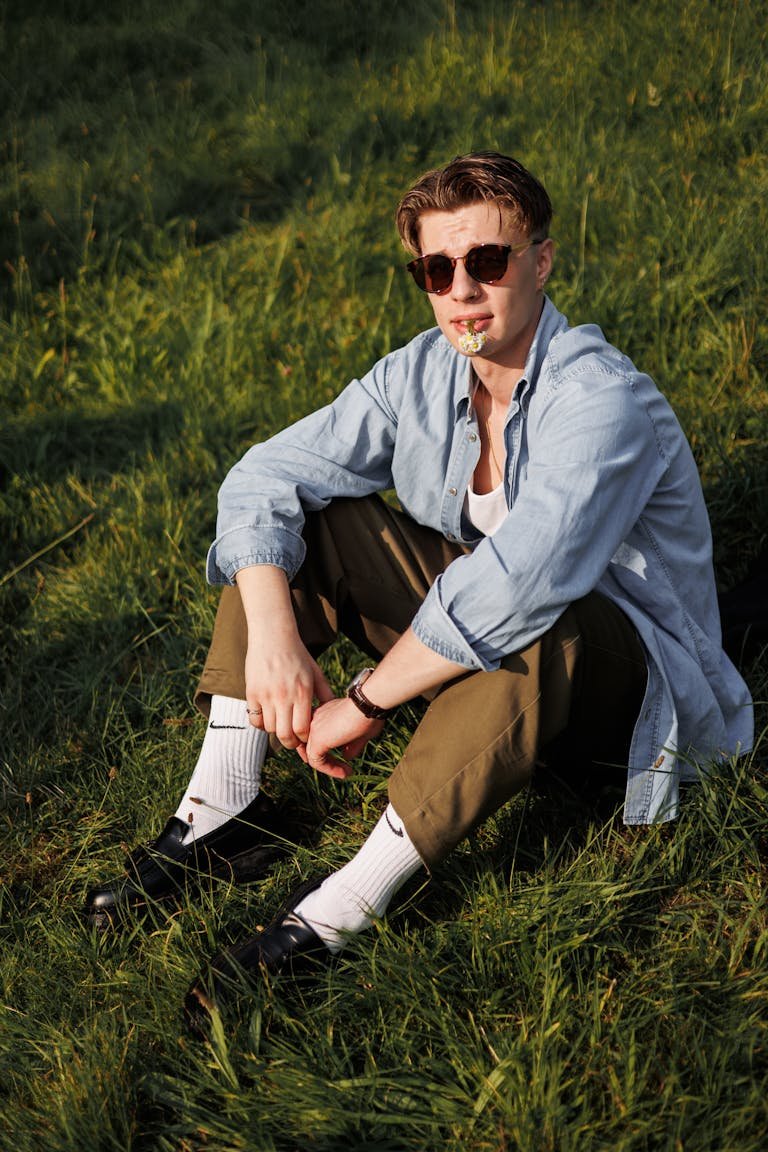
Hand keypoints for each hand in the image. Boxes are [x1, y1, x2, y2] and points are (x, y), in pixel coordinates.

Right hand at [244, 634, 333, 748]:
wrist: (273, 636)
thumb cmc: (297, 654)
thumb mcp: (316, 672)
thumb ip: (325, 694)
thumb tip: (333, 712)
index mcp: (302, 692)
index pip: (302, 729)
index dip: (304, 738)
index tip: (305, 735)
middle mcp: (284, 696)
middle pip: (285, 735)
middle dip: (291, 742)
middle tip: (293, 739)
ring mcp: (266, 696)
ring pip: (270, 729)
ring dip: (276, 731)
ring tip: (281, 724)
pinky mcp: (252, 693)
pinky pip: (255, 720)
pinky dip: (261, 723)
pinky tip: (268, 716)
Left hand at [300, 697, 383, 778]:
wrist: (367, 705)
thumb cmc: (369, 714)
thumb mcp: (361, 732)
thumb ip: (351, 744)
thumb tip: (346, 756)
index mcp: (323, 713)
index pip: (316, 735)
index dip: (326, 750)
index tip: (343, 759)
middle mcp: (314, 718)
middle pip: (310, 745)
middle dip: (325, 760)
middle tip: (341, 770)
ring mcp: (313, 728)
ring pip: (312, 755)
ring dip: (329, 767)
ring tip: (346, 773)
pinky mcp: (317, 739)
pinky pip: (316, 761)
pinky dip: (330, 770)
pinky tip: (345, 772)